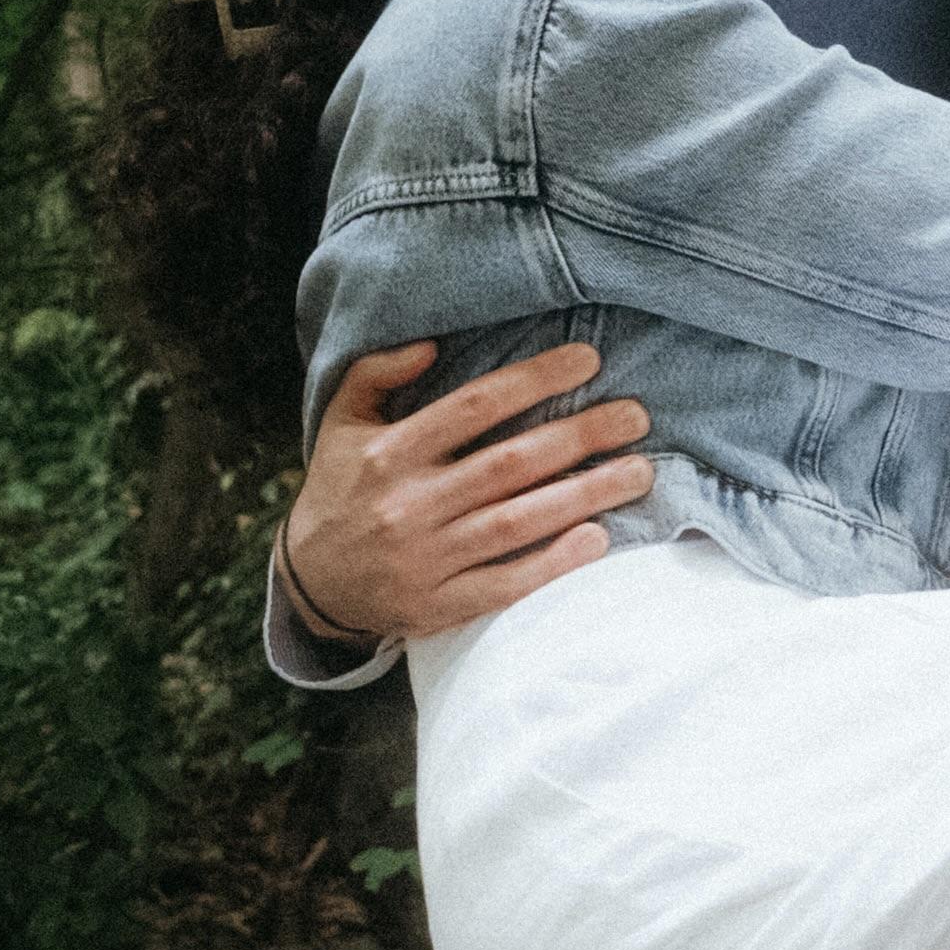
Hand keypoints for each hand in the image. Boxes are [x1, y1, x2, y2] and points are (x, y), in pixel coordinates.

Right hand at [279, 340, 654, 644]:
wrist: (310, 584)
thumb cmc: (341, 488)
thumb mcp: (341, 422)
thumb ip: (377, 372)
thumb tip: (433, 343)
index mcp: (390, 452)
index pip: (473, 406)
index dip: (534, 379)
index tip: (589, 360)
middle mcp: (410, 504)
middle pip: (509, 464)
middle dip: (580, 435)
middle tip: (636, 416)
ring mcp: (426, 559)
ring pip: (517, 523)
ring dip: (584, 496)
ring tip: (638, 471)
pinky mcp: (439, 605)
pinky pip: (505, 584)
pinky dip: (552, 564)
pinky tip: (597, 539)